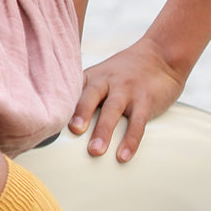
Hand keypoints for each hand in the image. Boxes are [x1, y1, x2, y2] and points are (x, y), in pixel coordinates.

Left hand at [68, 0, 210, 161]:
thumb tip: (61, 122)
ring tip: (95, 151)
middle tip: (73, 131)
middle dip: (81, 113)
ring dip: (103, 131)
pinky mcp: (145, 100)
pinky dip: (131, 140)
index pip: (72, 89)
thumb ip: (84, 93)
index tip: (48, 119)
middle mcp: (107, 81)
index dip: (60, 103)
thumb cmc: (127, 71)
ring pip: (113, 110)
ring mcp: (127, 90)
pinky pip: (138, 122)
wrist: (162, 54)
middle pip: (91, 96)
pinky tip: (124, 156)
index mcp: (93, 77)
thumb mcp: (102, 74)